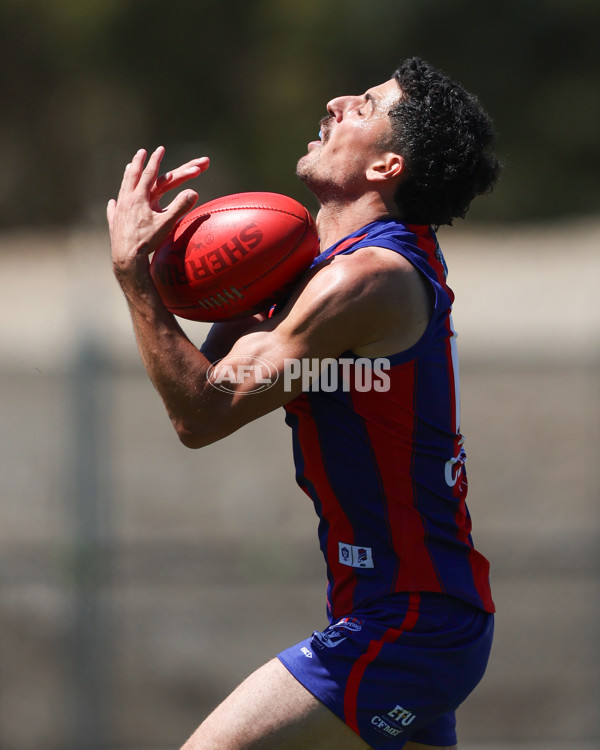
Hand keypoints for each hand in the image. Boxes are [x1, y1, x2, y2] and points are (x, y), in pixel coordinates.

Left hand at [107, 146, 209, 281]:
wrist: (127, 259)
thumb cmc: (148, 241)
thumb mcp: (167, 224)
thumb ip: (180, 207)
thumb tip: (194, 192)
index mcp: (140, 198)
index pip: (149, 174)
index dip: (155, 161)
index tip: (159, 149)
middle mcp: (127, 200)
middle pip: (133, 176)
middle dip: (139, 163)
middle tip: (142, 152)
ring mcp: (119, 211)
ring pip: (123, 189)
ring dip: (128, 177)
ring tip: (129, 169)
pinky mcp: (114, 223)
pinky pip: (114, 209)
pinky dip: (115, 204)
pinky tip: (112, 203)